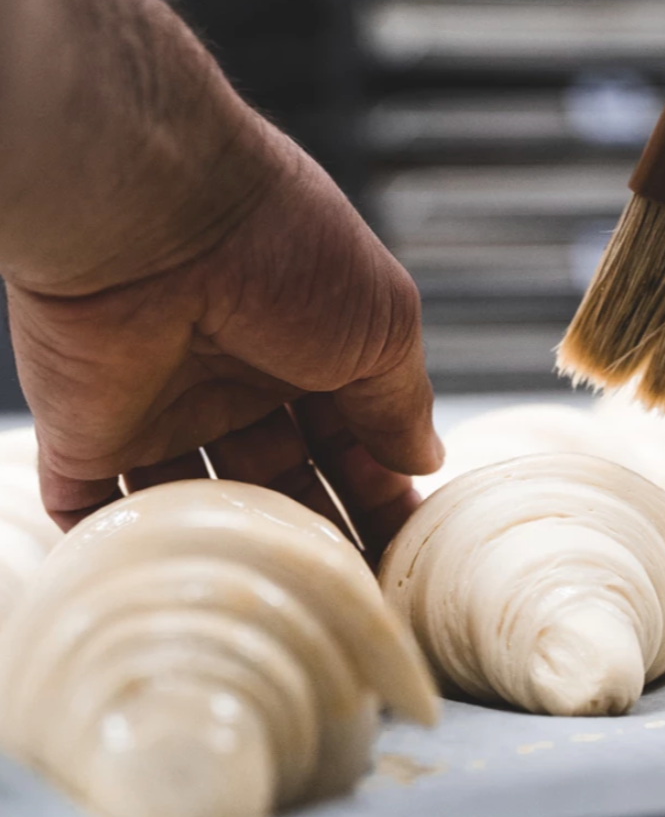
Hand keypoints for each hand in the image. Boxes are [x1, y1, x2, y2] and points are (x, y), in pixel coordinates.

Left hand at [5, 121, 441, 559]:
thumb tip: (425, 458)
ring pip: (200, 505)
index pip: (349, 438)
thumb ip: (402, 400)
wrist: (154, 217)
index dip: (378, 491)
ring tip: (277, 599)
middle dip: (315, 533)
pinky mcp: (87, 434)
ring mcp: (158, 411)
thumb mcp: (381, 324)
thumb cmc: (285, 254)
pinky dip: (124, 550)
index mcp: (306, 347)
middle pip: (279, 479)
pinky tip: (175, 589)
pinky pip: (96, 511)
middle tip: (348, 591)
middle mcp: (235, 381)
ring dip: (236, 550)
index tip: (402, 550)